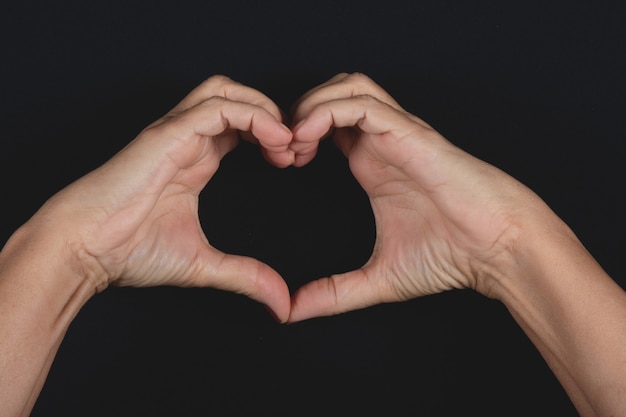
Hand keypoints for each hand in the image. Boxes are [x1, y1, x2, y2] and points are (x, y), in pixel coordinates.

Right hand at [35, 75, 293, 321]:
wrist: (84, 249)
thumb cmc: (129, 251)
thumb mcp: (204, 263)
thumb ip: (246, 276)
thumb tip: (281, 303)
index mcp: (195, 159)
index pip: (240, 126)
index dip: (271, 135)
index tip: (293, 162)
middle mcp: (187, 140)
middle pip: (236, 98)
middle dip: (273, 115)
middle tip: (296, 148)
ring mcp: (175, 133)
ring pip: (226, 91)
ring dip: (264, 109)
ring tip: (286, 142)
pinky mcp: (167, 134)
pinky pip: (217, 107)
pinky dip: (252, 115)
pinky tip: (273, 140)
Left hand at [288, 73, 549, 321]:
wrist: (497, 248)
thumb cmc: (450, 256)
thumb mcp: (378, 278)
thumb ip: (334, 293)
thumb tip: (292, 312)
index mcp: (371, 163)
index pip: (326, 125)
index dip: (295, 136)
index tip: (279, 164)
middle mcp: (381, 142)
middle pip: (332, 95)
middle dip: (298, 113)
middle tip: (279, 149)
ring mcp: (396, 134)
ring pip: (347, 86)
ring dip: (311, 106)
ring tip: (295, 142)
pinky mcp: (409, 133)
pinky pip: (362, 103)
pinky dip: (328, 111)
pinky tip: (309, 138)